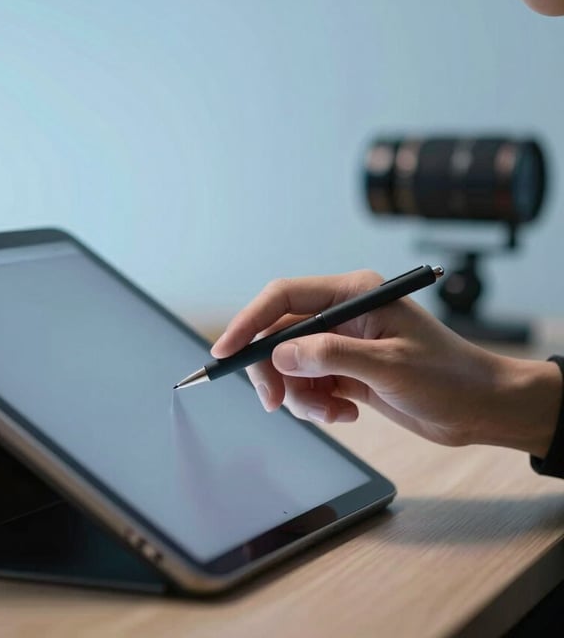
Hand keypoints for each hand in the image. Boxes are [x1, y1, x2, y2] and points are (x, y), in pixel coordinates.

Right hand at [211, 269, 561, 456]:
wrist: (480, 408)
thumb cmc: (448, 376)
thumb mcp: (388, 365)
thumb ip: (329, 356)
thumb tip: (279, 356)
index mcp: (352, 294)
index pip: (284, 297)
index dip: (249, 322)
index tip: (225, 352)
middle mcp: (341, 314)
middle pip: (278, 335)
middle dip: (273, 371)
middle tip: (275, 402)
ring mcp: (341, 343)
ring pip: (289, 366)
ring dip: (299, 395)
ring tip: (332, 411)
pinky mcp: (343, 369)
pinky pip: (307, 385)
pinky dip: (316, 404)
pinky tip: (346, 413)